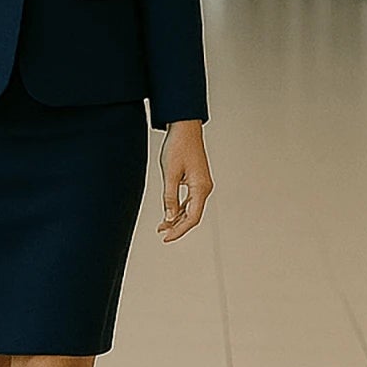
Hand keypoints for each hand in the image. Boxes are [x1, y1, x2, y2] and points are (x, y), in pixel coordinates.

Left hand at [156, 119, 210, 239]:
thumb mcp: (170, 174)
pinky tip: (168, 213)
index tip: (166, 237)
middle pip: (193, 216)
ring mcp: (201, 184)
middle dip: (177, 226)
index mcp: (201, 188)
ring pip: (191, 209)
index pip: (192, 218)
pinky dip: (179, 208)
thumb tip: (169, 218)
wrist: (184, 128)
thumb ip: (170, 198)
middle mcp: (204, 188)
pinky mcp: (197, 180)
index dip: (179, 230)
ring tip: (162, 226)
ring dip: (177, 218)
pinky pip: (189, 200)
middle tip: (161, 233)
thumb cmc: (178, 147)